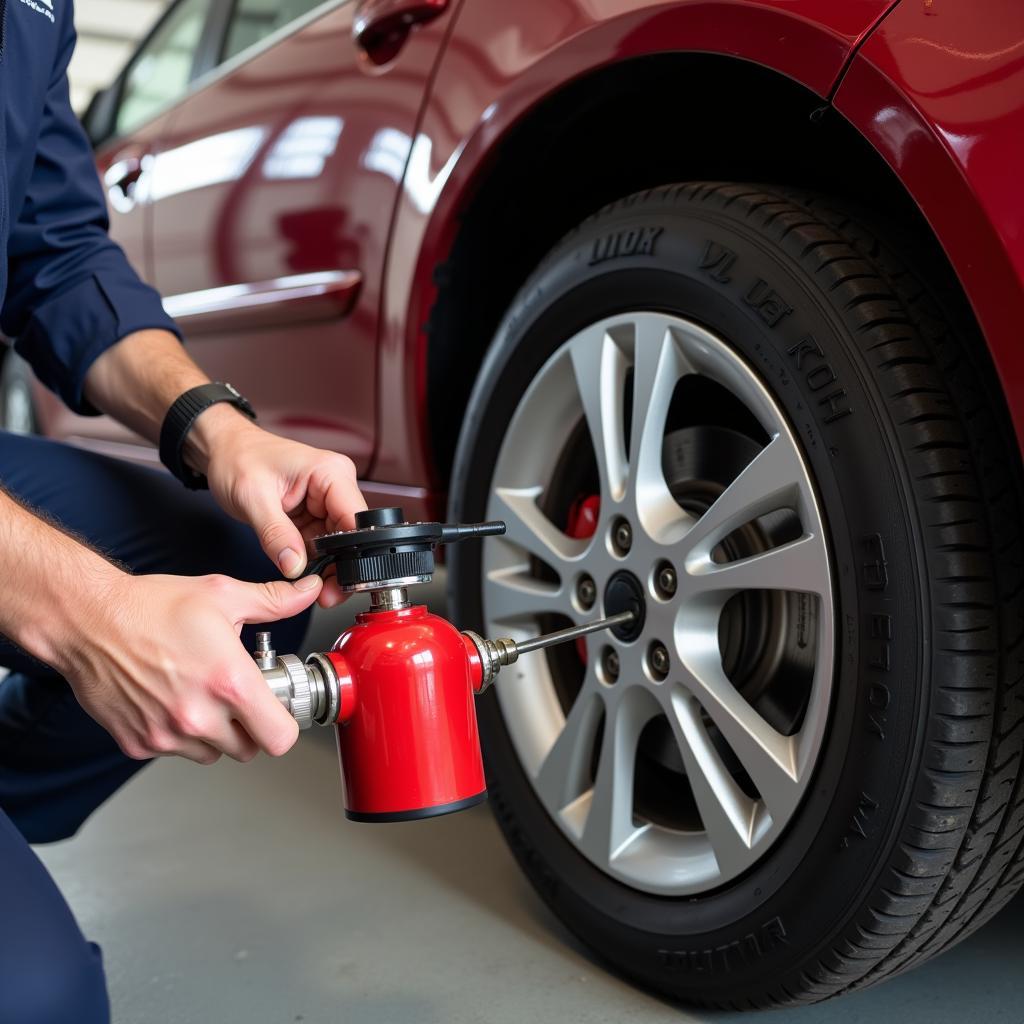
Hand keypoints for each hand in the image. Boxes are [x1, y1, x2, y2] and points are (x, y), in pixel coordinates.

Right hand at [59, 571, 323, 764]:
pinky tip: (172, 698)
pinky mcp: (139, 744)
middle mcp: (199, 715)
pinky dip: (180, 733)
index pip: (280, 737)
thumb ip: (274, 600)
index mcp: (229, 682)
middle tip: (237, 694)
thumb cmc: (150, 606)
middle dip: (250, 725)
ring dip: (215, 732)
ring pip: (213, 753)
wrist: (87, 619)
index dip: (284, 723)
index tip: (277, 706)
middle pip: (249, 749)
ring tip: (202, 692)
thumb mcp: (223, 594)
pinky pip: (176, 751)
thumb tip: (307, 591)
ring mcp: (167, 734)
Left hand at [189, 407, 366, 606]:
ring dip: (327, 566)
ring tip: (312, 585)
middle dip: (340, 567)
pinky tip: (302, 568)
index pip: (356, 519)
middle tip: (325, 594)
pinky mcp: (314, 512)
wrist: (223, 450)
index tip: (338, 581)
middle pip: (353, 536)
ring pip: (340, 544)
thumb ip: (275, 534)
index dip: (352, 554)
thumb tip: (295, 566)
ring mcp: (326, 500)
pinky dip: (314, 559)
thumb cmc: (238, 458)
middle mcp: (335, 485)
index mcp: (330, 473)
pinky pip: (322, 543)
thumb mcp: (252, 498)